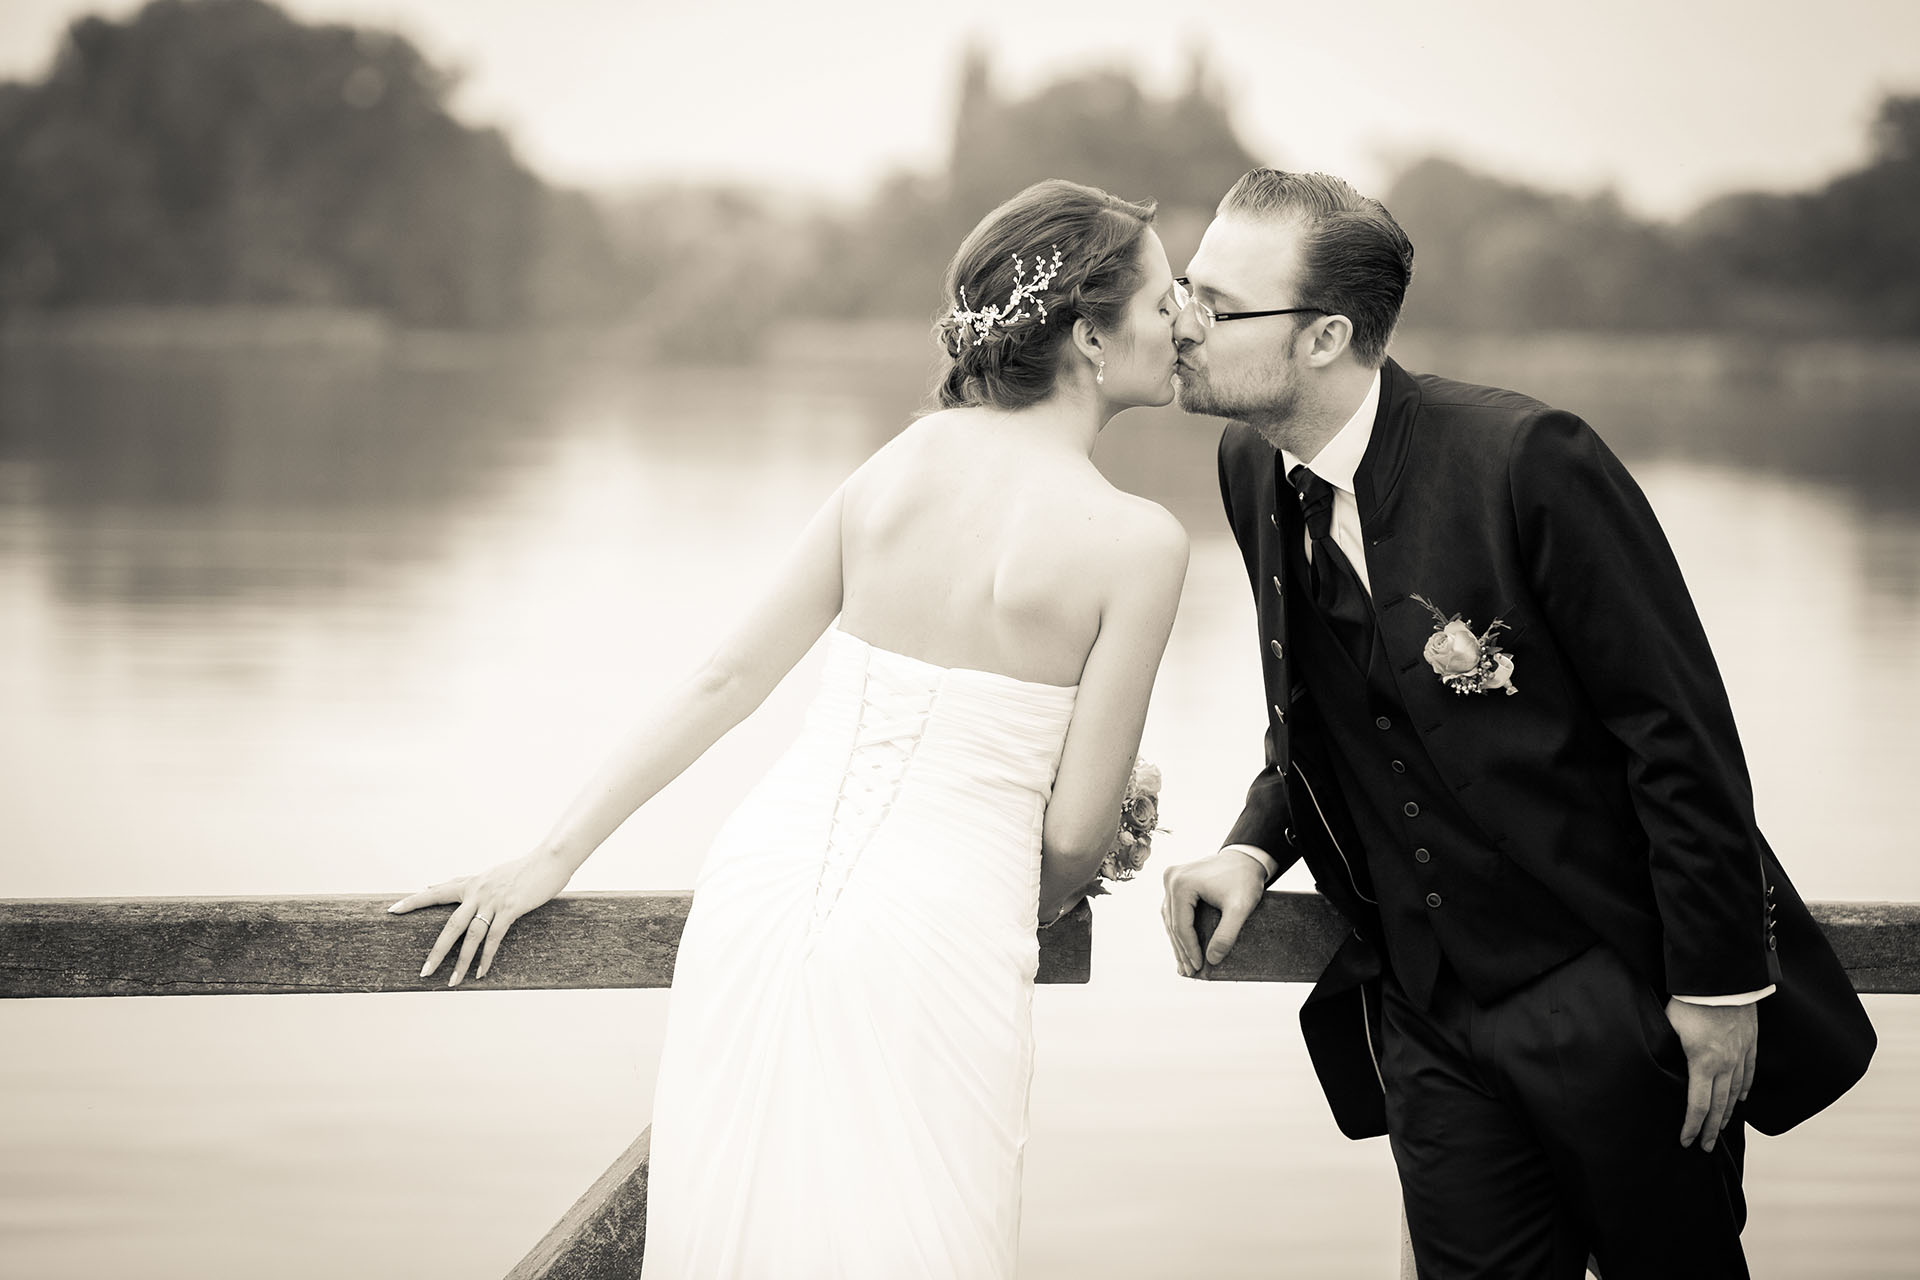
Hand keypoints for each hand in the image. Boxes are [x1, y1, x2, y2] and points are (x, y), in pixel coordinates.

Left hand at [388, 851, 572, 985]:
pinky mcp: (511, 909)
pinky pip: (494, 937)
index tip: (392, 910)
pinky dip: (486, 957)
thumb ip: (462, 882)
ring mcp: (493, 901)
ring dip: (461, 962)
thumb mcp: (487, 874)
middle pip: (450, 926)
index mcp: (469, 883)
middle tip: (424, 972)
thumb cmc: (520, 869)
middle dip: (437, 951)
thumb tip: (432, 885)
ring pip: (471, 937)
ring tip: (452, 982)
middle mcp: (477, 892)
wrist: (549, 861)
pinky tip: (481, 972)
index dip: (413, 901)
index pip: (435, 893)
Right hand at [1161, 849, 1265, 977]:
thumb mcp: (1240, 908)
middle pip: (1173, 923)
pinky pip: (1173, 909)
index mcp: (1181, 884)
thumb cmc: (1244, 880)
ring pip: (1170, 918)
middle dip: (1182, 949)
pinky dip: (1178, 928)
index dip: (1189, 950)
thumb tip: (1212, 960)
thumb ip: (1227, 935)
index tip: (1199, 968)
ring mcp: (1171, 878)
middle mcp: (1171, 879)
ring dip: (1177, 941)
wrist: (1247, 857)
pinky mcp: (1176, 880)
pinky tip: (1183, 943)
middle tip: (1190, 972)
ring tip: (1185, 964)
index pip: (1181, 925)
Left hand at [1665, 998, 1758, 1151]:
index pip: (1698, 1105)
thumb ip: (1668, 1049)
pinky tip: (1740, 1100)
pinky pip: (1748, 1074)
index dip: (1692, 1126)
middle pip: (1719, 1106)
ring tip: (1720, 1128)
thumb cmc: (1690, 1000)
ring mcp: (1740, 1055)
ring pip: (1735, 1093)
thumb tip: (1660, 1064)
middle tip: (1704, 1146)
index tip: (1686, 1141)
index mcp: (1703, 1063)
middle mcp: (1725, 1064)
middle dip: (1710, 1128)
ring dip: (1727, 1113)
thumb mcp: (1669, 1026)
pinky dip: (1744, 1090)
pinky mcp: (1749, 1044)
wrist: (1721, 978)